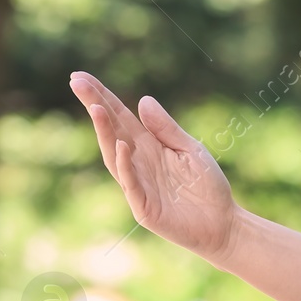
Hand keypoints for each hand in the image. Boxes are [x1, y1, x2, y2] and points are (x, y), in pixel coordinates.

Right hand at [69, 71, 238, 262]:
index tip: (81, 76)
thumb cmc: (207, 187)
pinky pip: (131, 184)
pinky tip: (121, 145)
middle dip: (95, 106)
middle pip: (112, 131)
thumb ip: (167, 129)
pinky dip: (125, 165)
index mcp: (149, 146)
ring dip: (104, 132)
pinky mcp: (144, 207)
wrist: (223, 224)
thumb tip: (143, 100)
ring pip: (114, 156)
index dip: (102, 97)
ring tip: (96, 108)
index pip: (121, 117)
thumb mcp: (190, 149)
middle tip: (76, 82)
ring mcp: (138, 185)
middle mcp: (138, 163)